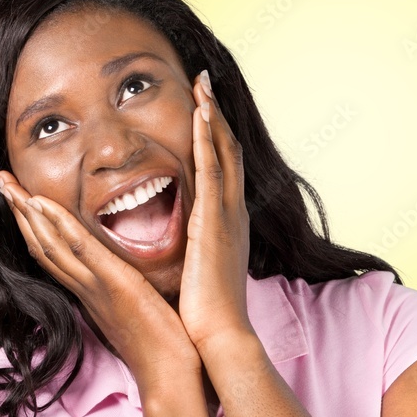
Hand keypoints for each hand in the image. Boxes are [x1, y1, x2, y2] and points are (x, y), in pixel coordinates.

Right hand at [0, 171, 201, 390]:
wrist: (171, 377)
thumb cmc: (163, 347)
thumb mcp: (136, 313)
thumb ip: (123, 293)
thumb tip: (125, 278)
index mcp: (89, 294)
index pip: (52, 255)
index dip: (31, 226)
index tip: (18, 198)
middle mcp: (85, 289)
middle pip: (41, 245)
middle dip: (18, 211)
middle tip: (0, 180)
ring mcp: (95, 286)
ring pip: (50, 244)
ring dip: (26, 212)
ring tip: (7, 183)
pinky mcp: (114, 284)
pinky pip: (80, 250)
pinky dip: (58, 225)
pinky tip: (40, 203)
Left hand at [177, 70, 255, 353]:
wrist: (218, 335)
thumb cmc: (206, 311)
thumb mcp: (201, 269)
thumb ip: (195, 247)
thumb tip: (184, 241)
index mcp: (227, 222)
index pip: (223, 167)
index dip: (214, 135)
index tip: (203, 107)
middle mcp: (232, 212)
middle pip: (228, 150)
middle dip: (216, 113)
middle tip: (204, 80)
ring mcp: (227, 214)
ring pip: (223, 152)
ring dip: (212, 115)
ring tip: (202, 82)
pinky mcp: (215, 221)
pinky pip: (212, 170)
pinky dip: (207, 139)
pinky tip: (201, 113)